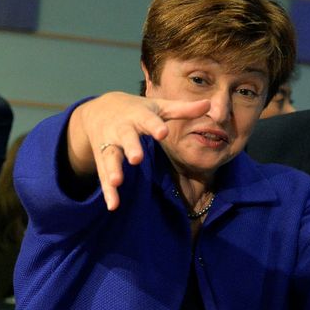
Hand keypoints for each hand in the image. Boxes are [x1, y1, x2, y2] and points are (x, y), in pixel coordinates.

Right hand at [66, 92, 210, 209]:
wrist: (100, 110)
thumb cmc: (139, 110)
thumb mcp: (160, 107)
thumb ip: (183, 109)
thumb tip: (209, 104)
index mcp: (139, 116)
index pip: (148, 120)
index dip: (155, 126)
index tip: (162, 133)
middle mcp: (122, 130)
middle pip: (126, 139)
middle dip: (131, 148)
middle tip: (136, 159)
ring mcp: (110, 145)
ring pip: (110, 157)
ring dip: (113, 170)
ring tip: (117, 182)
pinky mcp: (102, 159)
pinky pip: (104, 176)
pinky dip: (108, 191)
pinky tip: (113, 205)